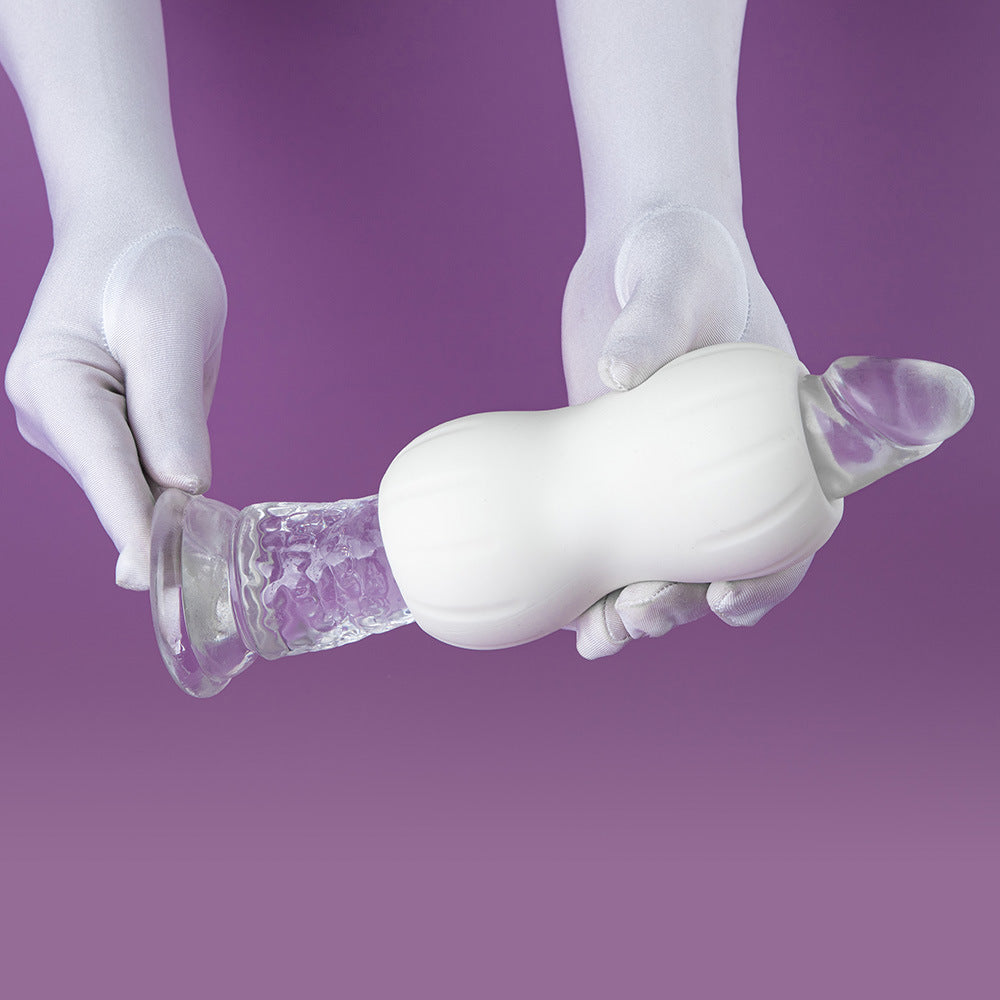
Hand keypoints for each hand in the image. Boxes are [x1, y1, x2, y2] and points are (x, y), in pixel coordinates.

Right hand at [5, 222, 225, 589]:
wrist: (132, 235)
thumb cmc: (148, 267)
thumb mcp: (169, 327)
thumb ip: (173, 408)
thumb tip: (184, 486)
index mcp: (54, 386)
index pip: (105, 472)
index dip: (136, 529)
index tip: (161, 581)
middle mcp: (51, 416)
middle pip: (118, 487)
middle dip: (162, 521)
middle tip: (214, 565)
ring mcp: (70, 428)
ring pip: (132, 484)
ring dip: (171, 496)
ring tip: (208, 494)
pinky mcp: (99, 432)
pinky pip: (139, 471)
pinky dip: (169, 484)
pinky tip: (193, 488)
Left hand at [560, 205, 811, 657]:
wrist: (635, 244)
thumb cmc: (679, 251)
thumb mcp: (676, 276)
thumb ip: (656, 321)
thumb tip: (618, 374)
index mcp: (773, 437)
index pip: (787, 525)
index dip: (768, 576)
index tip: (724, 599)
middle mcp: (722, 469)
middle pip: (715, 560)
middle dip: (680, 602)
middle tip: (637, 618)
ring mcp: (663, 477)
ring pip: (657, 562)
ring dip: (631, 608)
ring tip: (594, 639)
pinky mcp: (612, 470)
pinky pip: (605, 532)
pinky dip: (585, 573)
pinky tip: (554, 608)